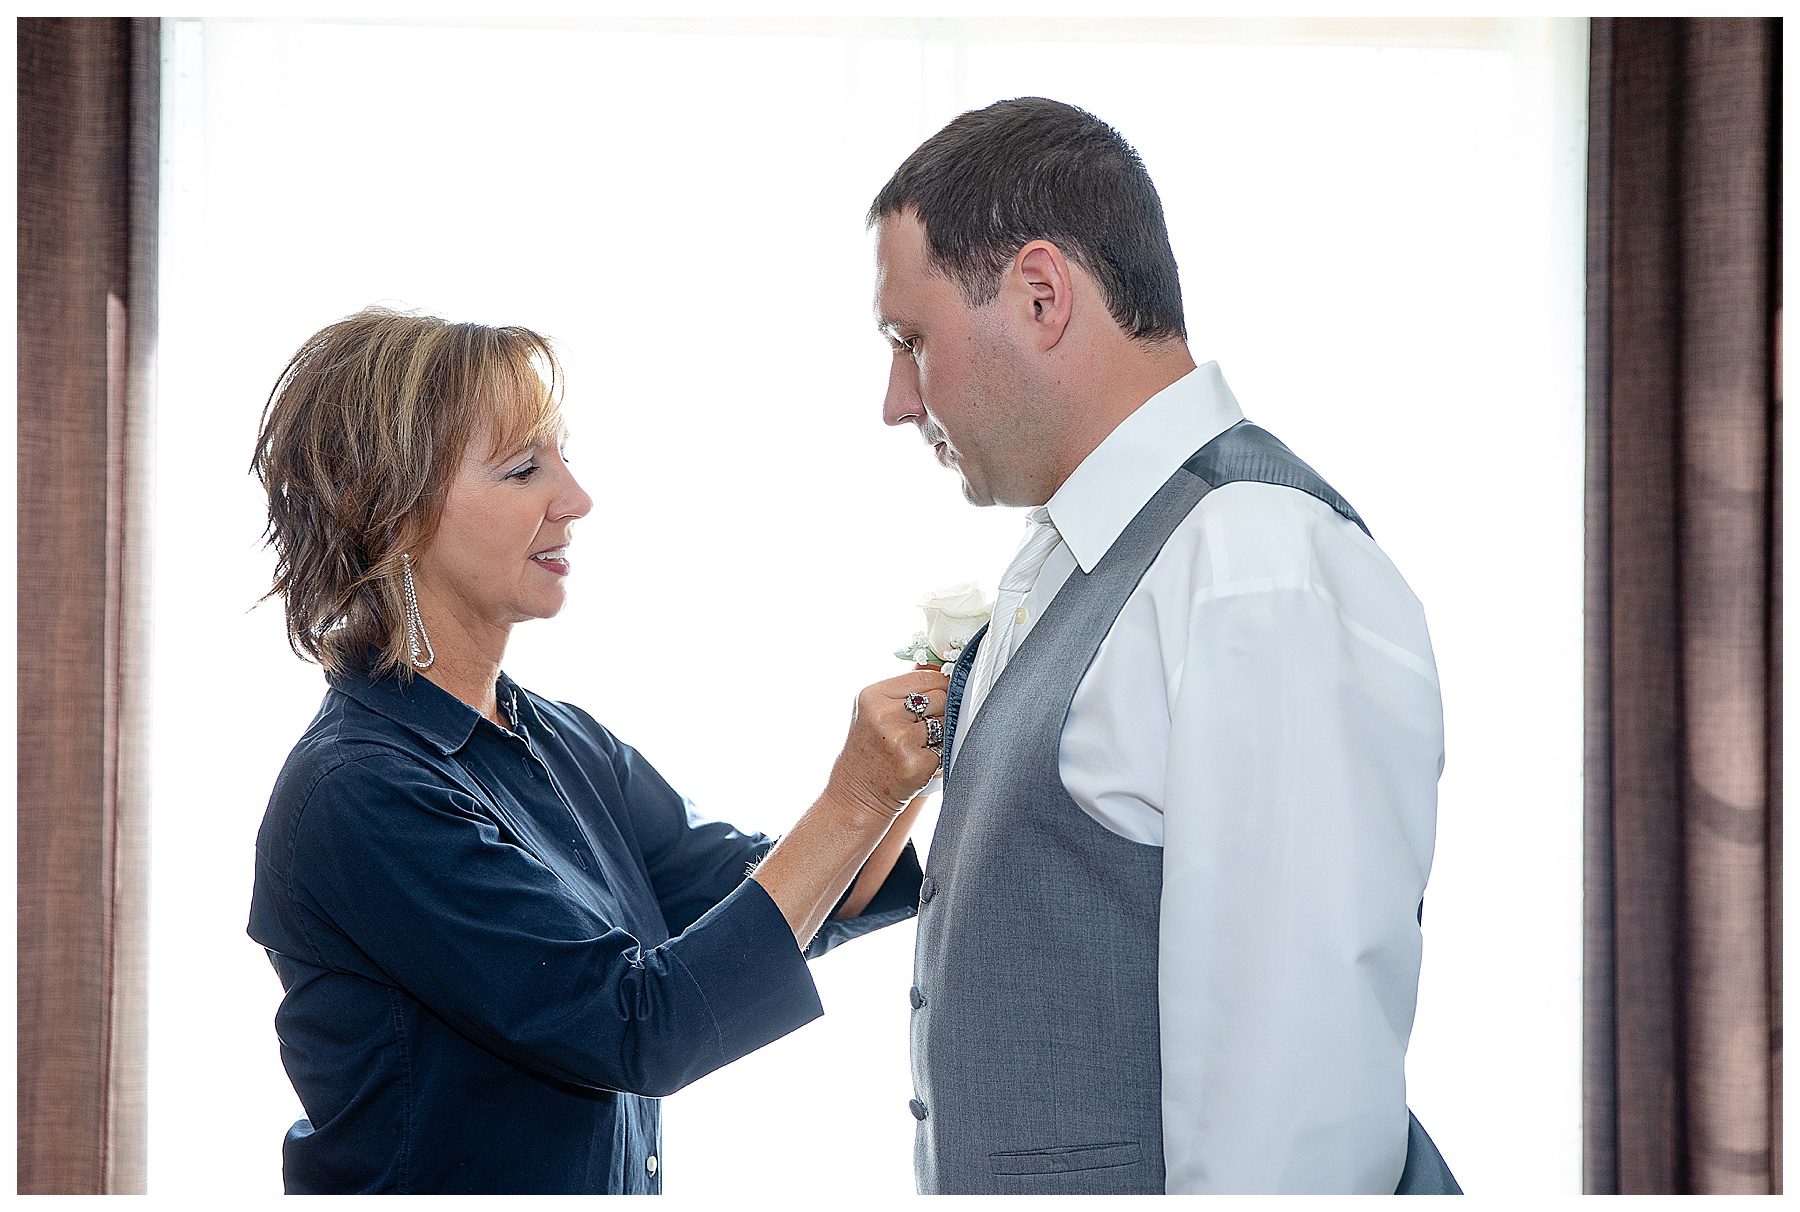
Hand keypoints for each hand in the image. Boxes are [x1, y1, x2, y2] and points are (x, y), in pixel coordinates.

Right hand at [824, 668, 947, 820]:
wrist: (855, 797)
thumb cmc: (868, 753)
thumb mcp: (874, 712)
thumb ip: (903, 691)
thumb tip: (942, 669)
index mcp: (872, 695)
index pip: (926, 677)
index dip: (940, 686)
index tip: (941, 696)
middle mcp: (884, 715)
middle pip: (941, 697)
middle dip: (941, 711)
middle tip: (923, 729)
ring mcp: (900, 739)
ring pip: (946, 722)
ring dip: (942, 734)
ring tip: (919, 746)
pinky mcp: (915, 762)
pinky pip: (946, 748)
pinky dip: (940, 755)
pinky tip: (920, 762)